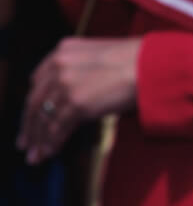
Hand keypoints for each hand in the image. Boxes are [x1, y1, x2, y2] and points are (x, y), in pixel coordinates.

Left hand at [17, 37, 140, 164]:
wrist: (153, 65)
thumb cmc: (138, 61)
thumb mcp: (100, 56)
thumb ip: (80, 69)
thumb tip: (73, 95)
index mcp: (63, 50)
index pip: (37, 81)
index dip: (33, 103)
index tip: (32, 118)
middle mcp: (59, 65)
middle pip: (35, 101)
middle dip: (29, 125)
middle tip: (25, 142)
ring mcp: (66, 84)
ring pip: (44, 117)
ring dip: (39, 139)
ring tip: (36, 155)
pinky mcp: (77, 103)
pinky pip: (57, 128)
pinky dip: (51, 143)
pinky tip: (50, 153)